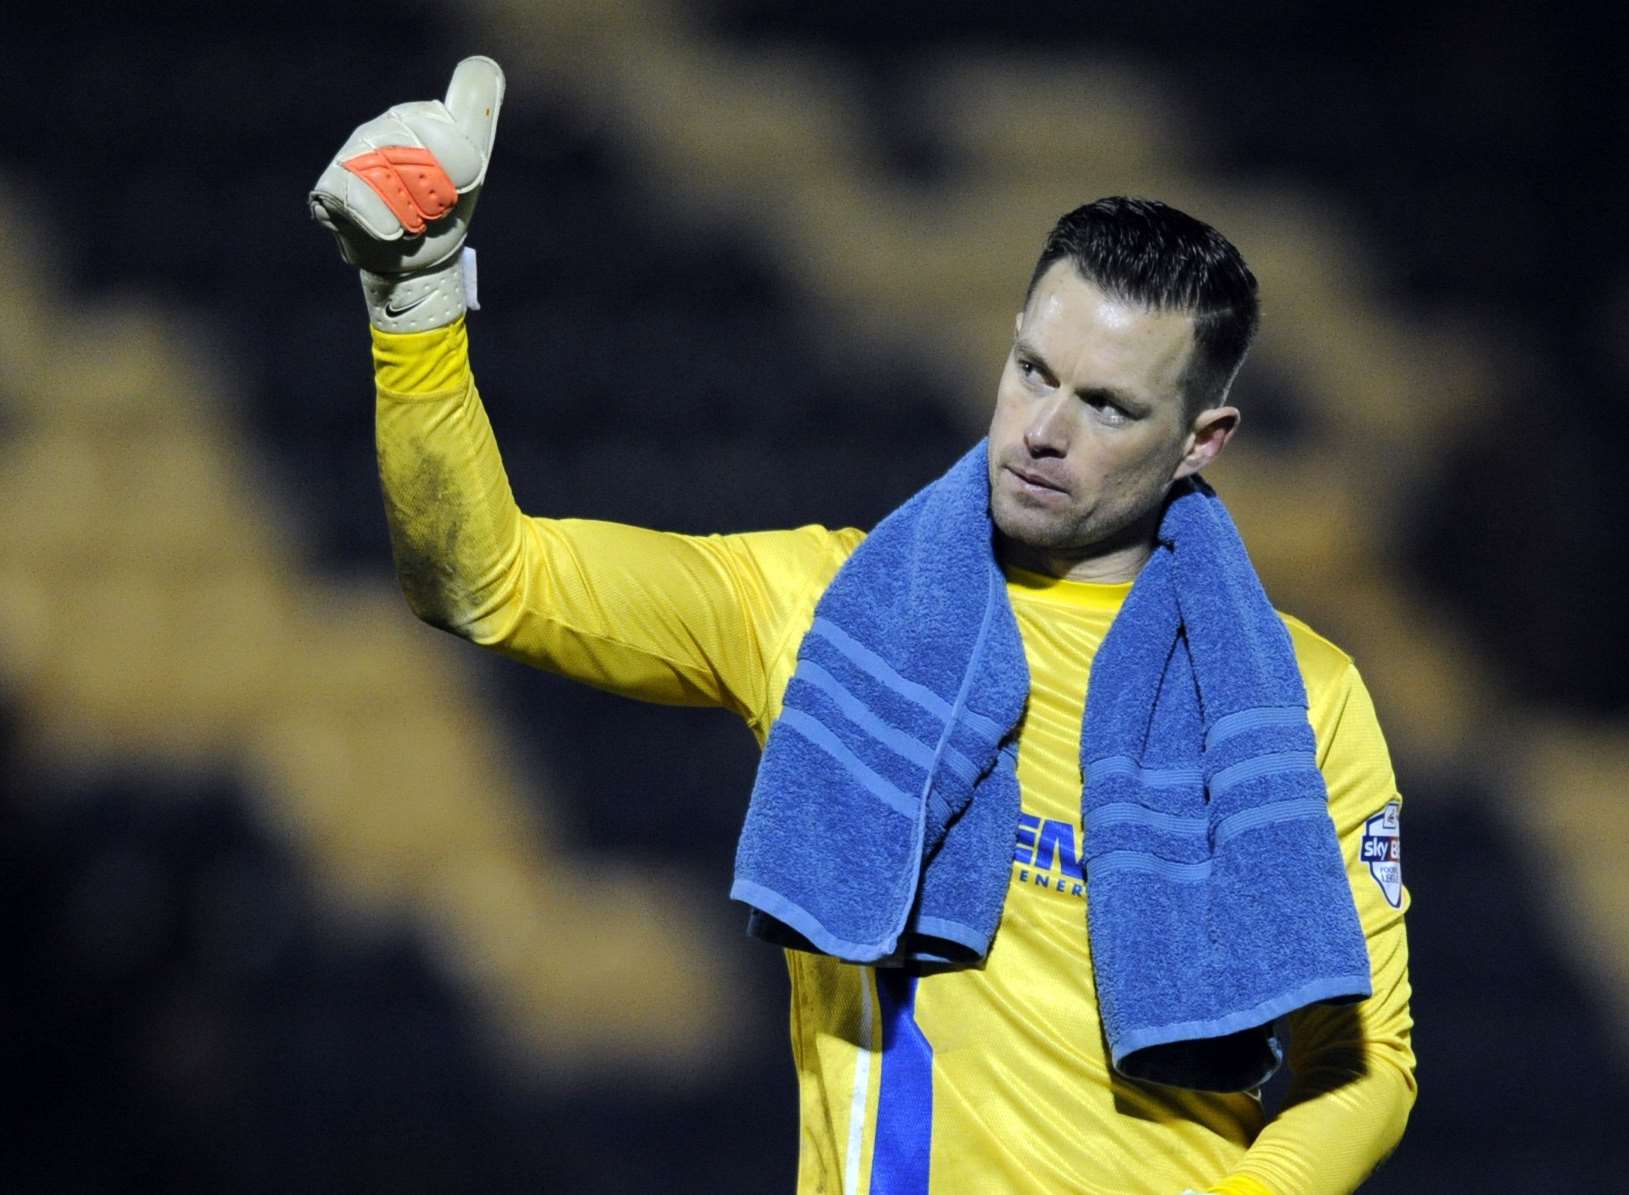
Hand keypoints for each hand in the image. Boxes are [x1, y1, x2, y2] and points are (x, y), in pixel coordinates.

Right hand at [309, 57, 504, 328]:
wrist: (415, 261)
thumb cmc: (444, 210)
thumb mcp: (472, 162)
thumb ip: (475, 114)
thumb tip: (484, 67)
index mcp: (421, 116)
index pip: (449, 134)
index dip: (460, 169)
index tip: (460, 186)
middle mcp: (384, 127)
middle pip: (419, 158)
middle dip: (433, 198)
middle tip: (432, 211)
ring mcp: (354, 155)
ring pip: (387, 177)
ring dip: (408, 213)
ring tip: (410, 223)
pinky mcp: (330, 187)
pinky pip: (352, 196)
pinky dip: (379, 220)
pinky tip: (388, 231)